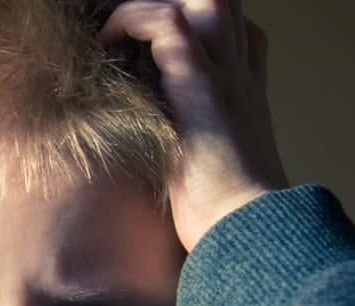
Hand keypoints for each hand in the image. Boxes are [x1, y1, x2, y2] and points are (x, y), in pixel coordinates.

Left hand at [101, 0, 289, 251]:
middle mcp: (240, 74)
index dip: (199, 28)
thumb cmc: (220, 217)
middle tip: (125, 28)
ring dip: (152, 7)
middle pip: (221, 4)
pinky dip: (134, 20)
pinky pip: (169, 23)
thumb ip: (187, 142)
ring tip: (113, 28)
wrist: (245, 233)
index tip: (147, 46)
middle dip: (172, 5)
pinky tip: (109, 42)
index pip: (237, 31)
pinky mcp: (201, 85)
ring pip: (206, 0)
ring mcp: (225, 75)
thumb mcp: (205, 168)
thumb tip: (153, 148)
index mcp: (245, 91)